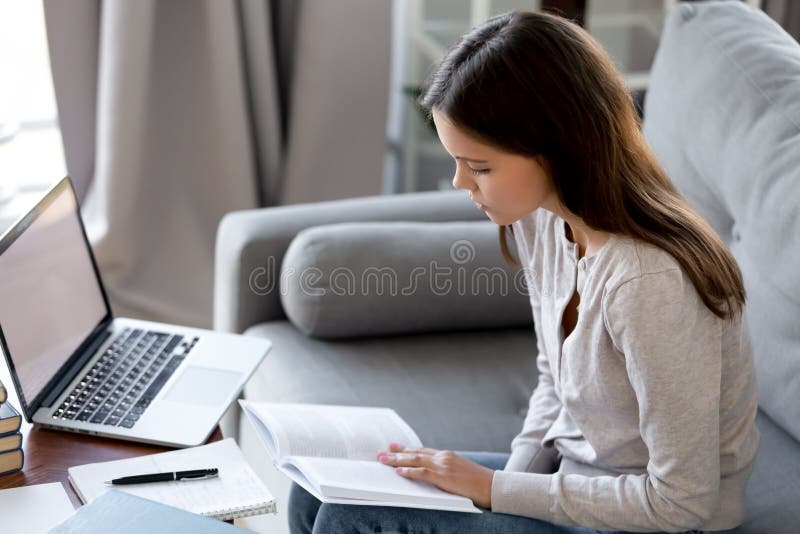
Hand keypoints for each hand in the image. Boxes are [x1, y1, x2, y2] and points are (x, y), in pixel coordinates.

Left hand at [377, 443, 493, 508]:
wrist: (491, 485)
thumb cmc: (478, 482)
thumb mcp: (460, 471)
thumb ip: (446, 470)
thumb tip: (433, 475)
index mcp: (447, 455)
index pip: (422, 450)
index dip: (407, 449)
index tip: (394, 447)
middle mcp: (443, 456)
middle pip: (415, 453)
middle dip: (397, 453)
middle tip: (382, 453)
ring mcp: (443, 465)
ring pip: (415, 460)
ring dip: (397, 460)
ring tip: (383, 460)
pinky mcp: (444, 476)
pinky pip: (423, 472)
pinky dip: (409, 471)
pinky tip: (399, 472)